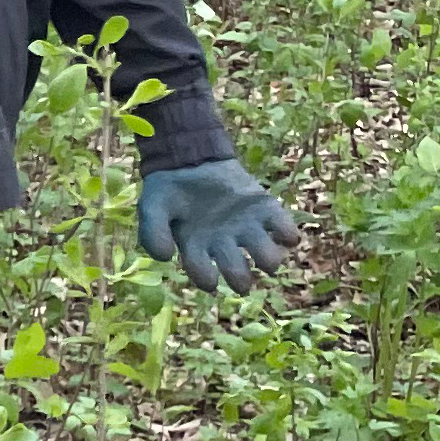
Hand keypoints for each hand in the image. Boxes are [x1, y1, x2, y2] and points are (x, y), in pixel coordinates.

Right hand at [137, 158, 298, 293]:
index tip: (209, 280)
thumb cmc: (169, 190)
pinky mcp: (264, 211)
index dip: (208, 281)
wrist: (189, 159)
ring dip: (268, 260)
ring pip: (268, 258)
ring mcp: (247, 230)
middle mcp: (225, 245)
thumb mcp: (151, 206)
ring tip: (265, 256)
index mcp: (197, 249)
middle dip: (242, 279)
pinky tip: (280, 231)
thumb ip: (151, 231)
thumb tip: (165, 257)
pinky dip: (288, 234)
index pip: (204, 275)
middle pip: (240, 274)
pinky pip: (285, 230)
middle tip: (242, 277)